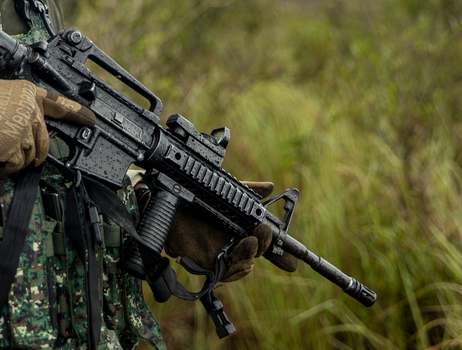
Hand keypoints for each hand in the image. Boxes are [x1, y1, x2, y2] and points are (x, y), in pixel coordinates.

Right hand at [0, 79, 94, 173]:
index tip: (90, 119)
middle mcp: (32, 113)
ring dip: (15, 158)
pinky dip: (5, 166)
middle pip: (44, 140)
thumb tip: (15, 120)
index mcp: (29, 95)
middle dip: (37, 152)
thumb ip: (15, 106)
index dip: (76, 113)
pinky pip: (17, 165)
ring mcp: (26, 133)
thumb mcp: (1, 92)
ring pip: (30, 155)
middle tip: (29, 157)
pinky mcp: (17, 150)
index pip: (59, 104)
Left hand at [164, 181, 296, 281]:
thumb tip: (270, 187)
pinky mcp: (206, 262)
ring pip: (244, 265)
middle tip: (265, 233)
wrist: (166, 201)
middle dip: (267, 246)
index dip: (282, 253)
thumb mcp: (222, 189)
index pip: (264, 241)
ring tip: (250, 240)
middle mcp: (232, 241)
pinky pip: (226, 273)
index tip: (296, 261)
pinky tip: (243, 261)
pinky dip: (237, 269)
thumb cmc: (191, 195)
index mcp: (239, 226)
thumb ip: (246, 190)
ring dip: (251, 253)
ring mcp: (220, 253)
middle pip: (258, 253)